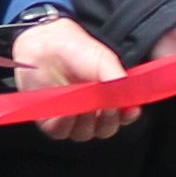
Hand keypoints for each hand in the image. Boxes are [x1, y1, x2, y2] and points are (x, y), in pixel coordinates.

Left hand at [8, 10, 131, 142]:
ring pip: (84, 133)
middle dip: (108, 120)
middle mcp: (90, 109)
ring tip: (82, 103)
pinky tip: (66, 111)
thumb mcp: (105, 60)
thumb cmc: (75, 49)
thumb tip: (126, 100)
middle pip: (105, 129)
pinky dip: (65, 124)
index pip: (122, 116)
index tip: (129, 110)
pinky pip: (60, 131)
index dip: (127, 116)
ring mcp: (70, 115)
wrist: (45, 43)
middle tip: (105, 107)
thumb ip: (118, 80)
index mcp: (107, 96)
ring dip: (86, 121)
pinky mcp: (49, 119)